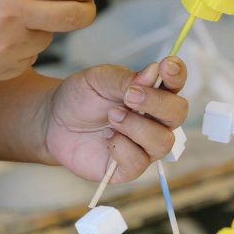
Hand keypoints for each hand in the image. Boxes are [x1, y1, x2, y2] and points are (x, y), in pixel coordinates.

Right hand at [0, 0, 100, 89]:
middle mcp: (16, 18)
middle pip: (77, 17)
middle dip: (87, 8)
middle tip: (84, 3)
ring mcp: (11, 49)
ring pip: (49, 37)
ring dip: (43, 28)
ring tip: (13, 19)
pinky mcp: (3, 72)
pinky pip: (26, 58)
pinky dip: (21, 48)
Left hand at [45, 57, 187, 182]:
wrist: (55, 121)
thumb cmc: (81, 97)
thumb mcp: (97, 79)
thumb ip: (125, 79)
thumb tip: (153, 72)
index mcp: (151, 92)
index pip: (175, 82)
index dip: (177, 74)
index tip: (166, 66)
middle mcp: (154, 119)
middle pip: (177, 113)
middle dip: (156, 103)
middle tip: (130, 96)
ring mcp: (144, 144)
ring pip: (163, 141)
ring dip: (136, 127)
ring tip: (112, 117)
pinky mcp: (129, 167)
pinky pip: (139, 162)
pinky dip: (122, 148)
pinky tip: (107, 138)